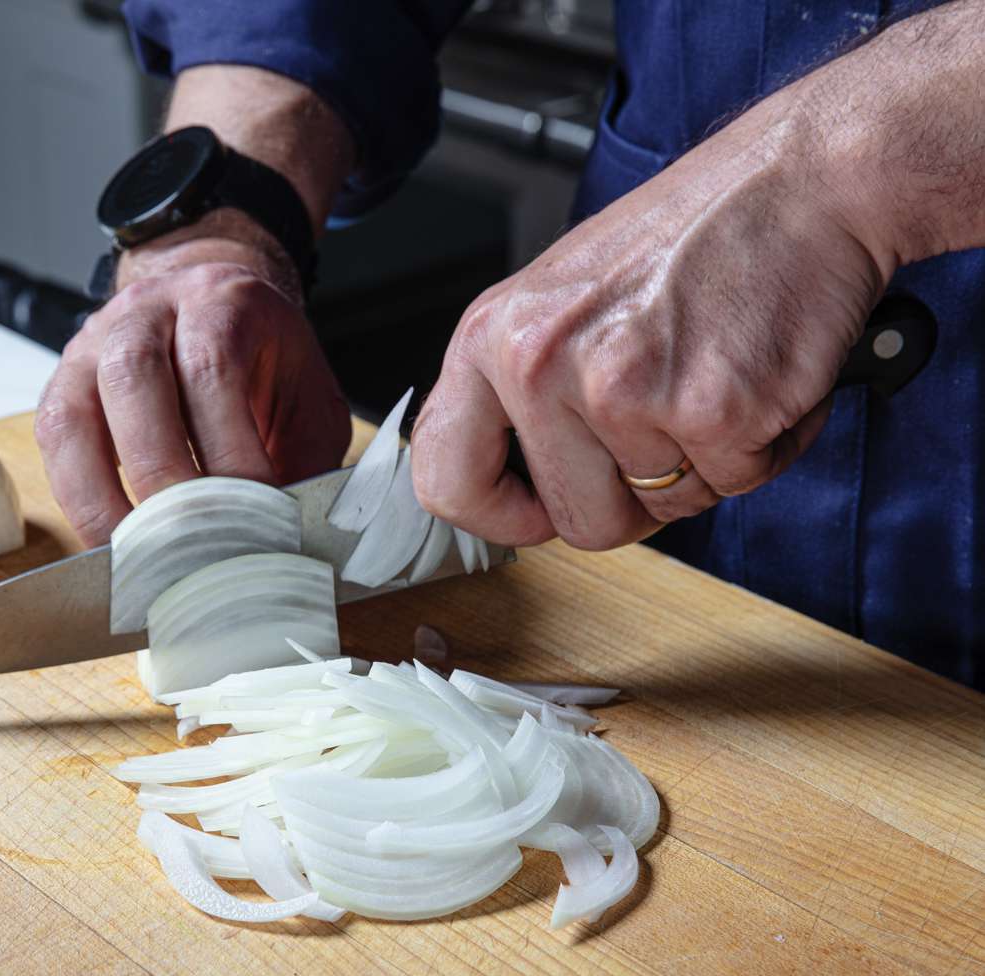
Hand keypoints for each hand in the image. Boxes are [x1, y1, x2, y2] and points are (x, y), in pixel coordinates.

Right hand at [36, 239, 350, 546]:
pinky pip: (55, 444)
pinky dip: (79, 498)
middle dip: (162, 476)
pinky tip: (111, 540)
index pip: (211, 368)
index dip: (228, 449)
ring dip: (104, 496)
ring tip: (140, 557)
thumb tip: (290, 535)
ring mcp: (91, 346)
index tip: (253, 515)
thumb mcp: (305, 399)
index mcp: (218, 300)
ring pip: (76, 415)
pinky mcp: (62, 386)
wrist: (214, 310)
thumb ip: (304, 457)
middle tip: (193, 545)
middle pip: (133, 380)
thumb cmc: (262, 364)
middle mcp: (145, 311)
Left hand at [411, 92, 889, 549]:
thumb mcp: (562, 300)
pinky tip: (758, 373)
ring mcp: (622, 390)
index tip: (538, 509)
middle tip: (669, 417)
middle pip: (578, 522)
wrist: (802, 180)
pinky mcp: (710, 409)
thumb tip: (512, 489)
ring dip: (704, 462)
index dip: (498, 515)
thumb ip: (524, 393)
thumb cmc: (692, 237)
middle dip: (635, 495)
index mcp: (492, 338)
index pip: (445, 479)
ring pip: (662, 509)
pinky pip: (736, 483)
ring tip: (714, 372)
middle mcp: (541, 364)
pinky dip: (763, 444)